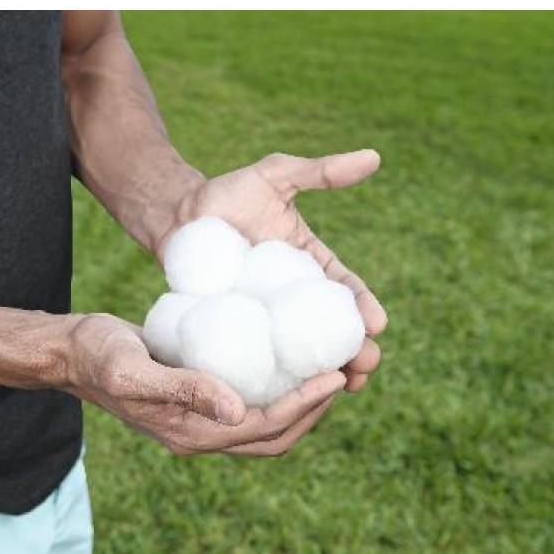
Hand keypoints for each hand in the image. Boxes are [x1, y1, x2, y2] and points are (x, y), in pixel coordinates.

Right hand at [64, 313, 346, 455]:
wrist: (71, 353)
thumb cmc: (98, 356)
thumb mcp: (134, 370)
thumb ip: (184, 389)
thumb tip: (238, 410)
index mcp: (191, 433)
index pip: (265, 427)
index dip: (305, 405)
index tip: (335, 375)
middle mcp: (201, 434)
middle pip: (275, 436)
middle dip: (315, 410)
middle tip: (344, 373)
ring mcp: (200, 420)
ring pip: (266, 424)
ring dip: (302, 404)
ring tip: (328, 368)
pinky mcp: (199, 399)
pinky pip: (251, 404)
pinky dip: (278, 389)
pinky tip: (289, 359)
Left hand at [154, 149, 386, 392]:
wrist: (176, 217)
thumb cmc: (227, 194)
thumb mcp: (275, 176)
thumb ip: (320, 171)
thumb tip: (374, 157)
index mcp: (312, 266)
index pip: (346, 291)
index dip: (364, 309)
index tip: (377, 325)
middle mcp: (295, 298)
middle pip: (332, 330)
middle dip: (355, 352)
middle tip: (365, 368)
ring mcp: (267, 319)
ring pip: (302, 352)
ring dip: (324, 372)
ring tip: (340, 389)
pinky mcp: (238, 333)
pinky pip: (261, 358)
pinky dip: (279, 378)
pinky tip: (288, 396)